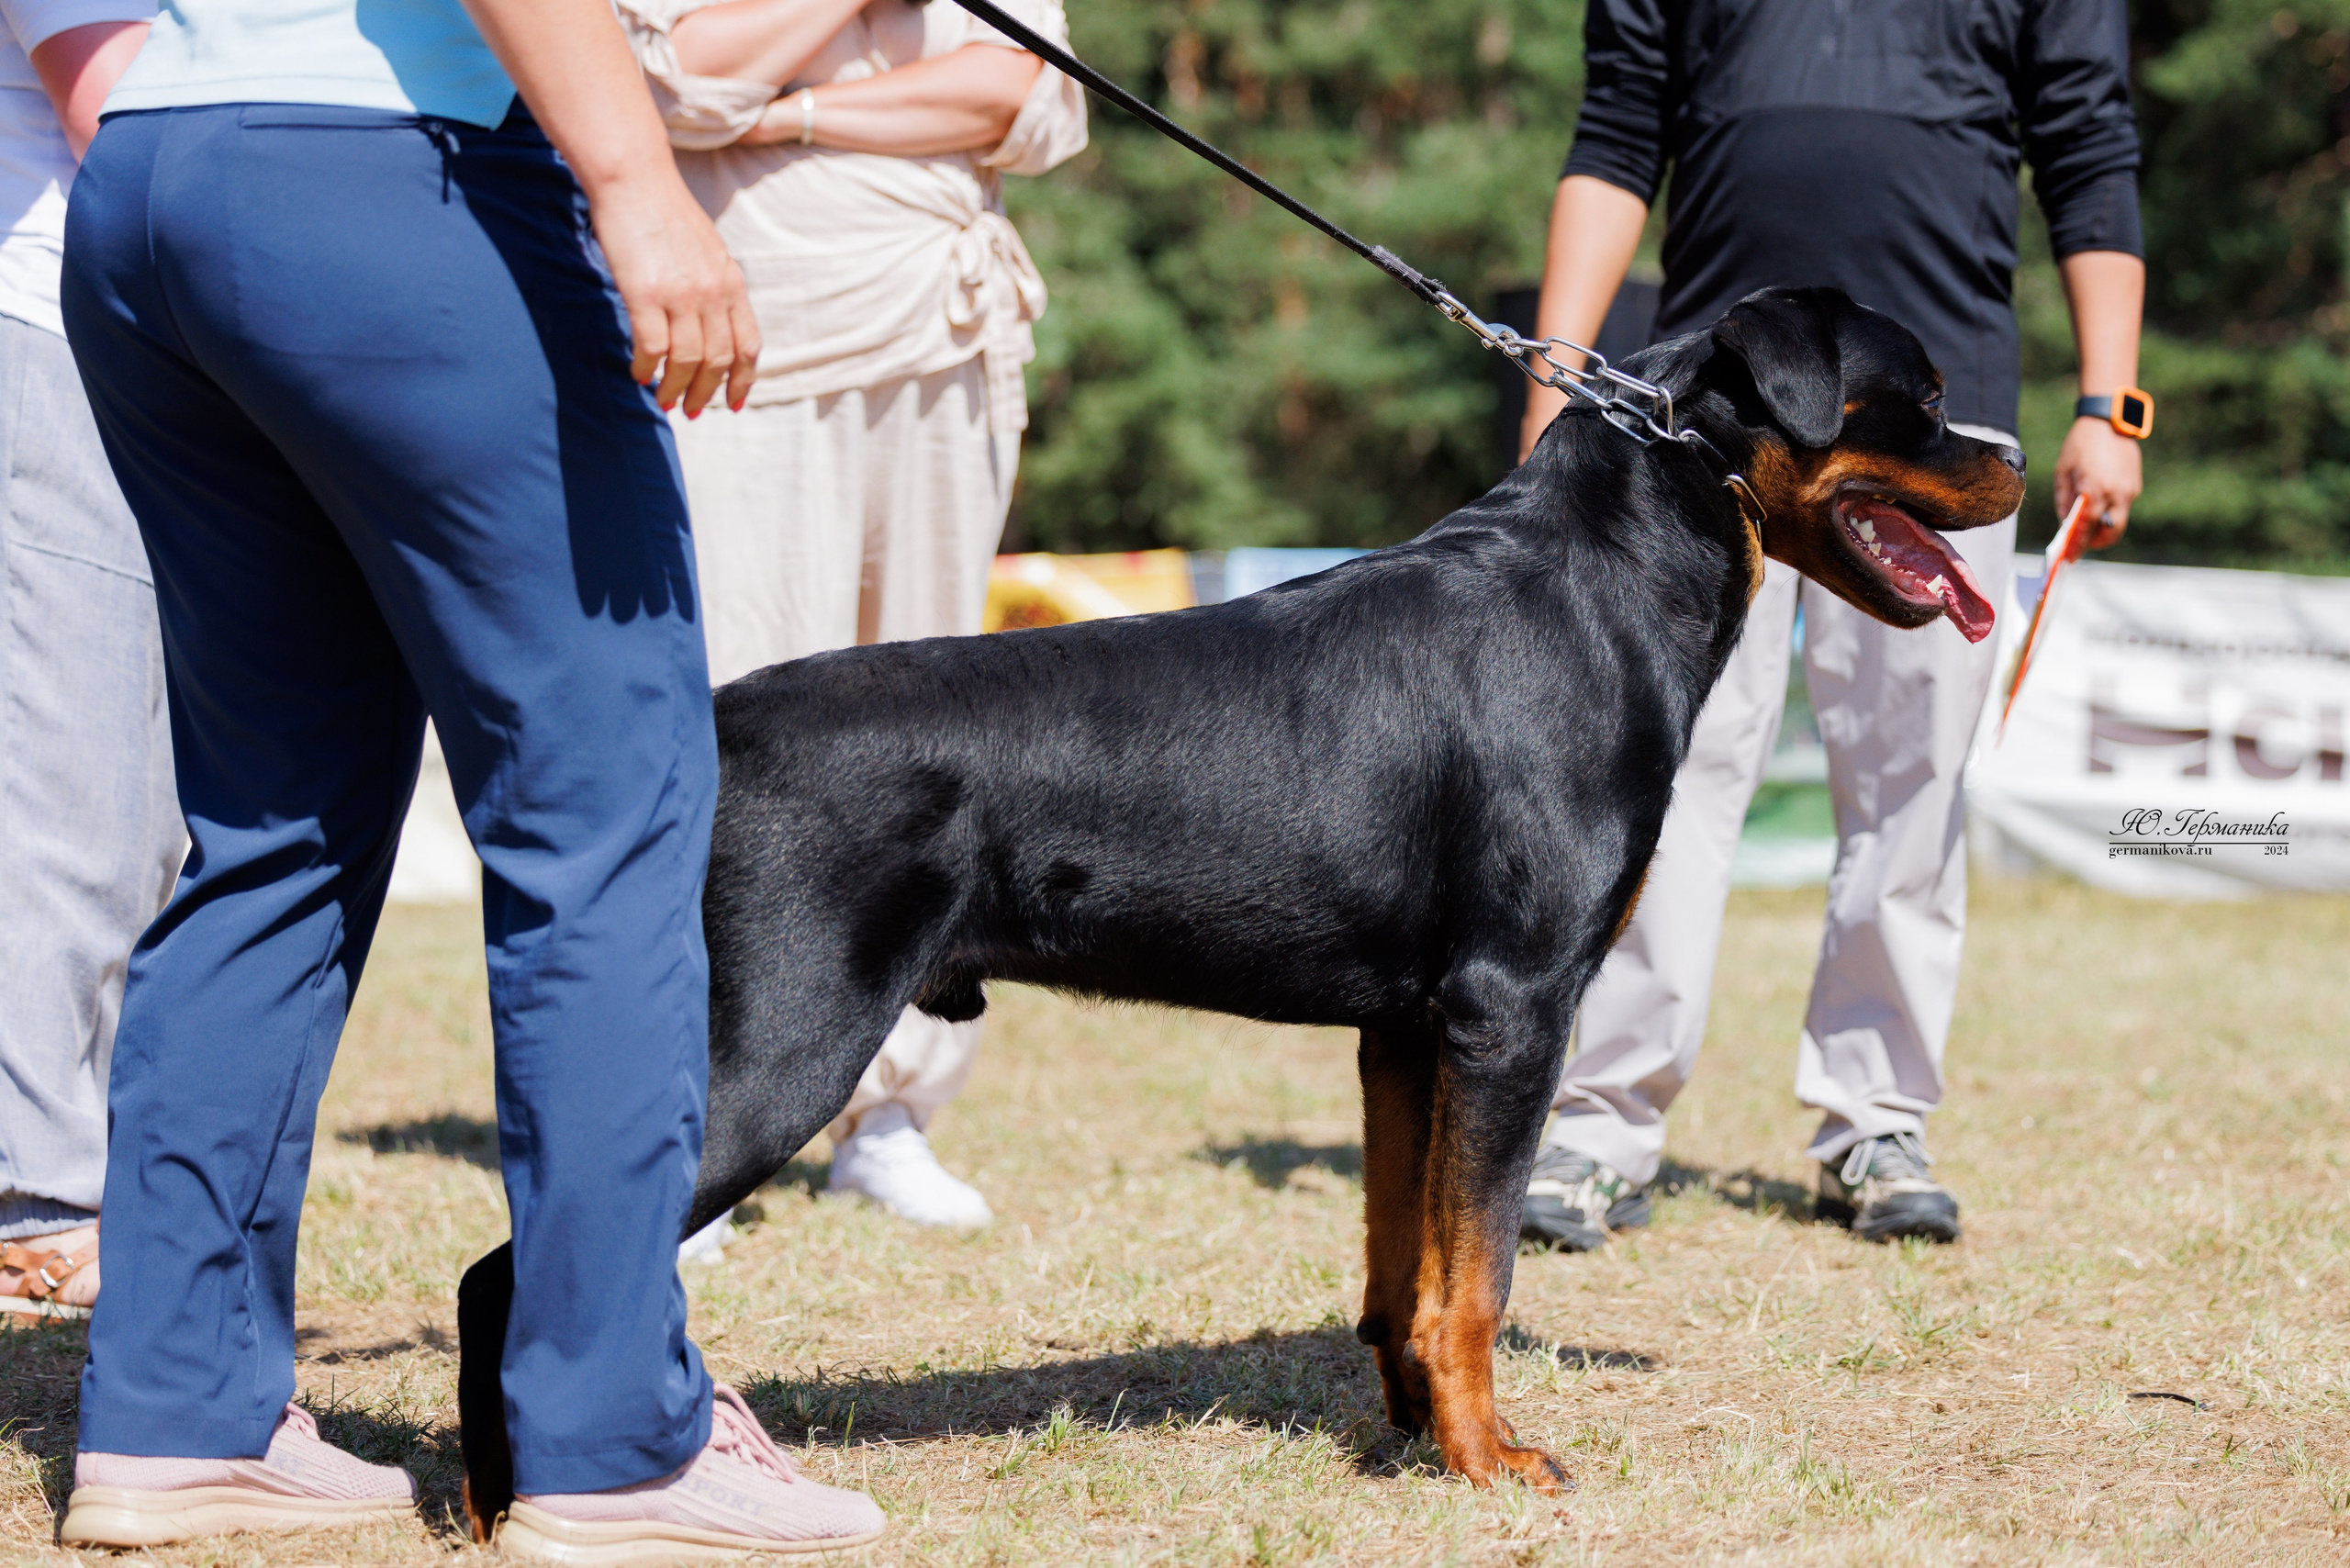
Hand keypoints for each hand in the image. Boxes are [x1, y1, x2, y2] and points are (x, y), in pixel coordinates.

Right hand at [587, 172, 761, 415]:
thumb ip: (714, 286)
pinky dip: (646, 367)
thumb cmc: (665, 214)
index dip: (743, 380)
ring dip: (675, 388)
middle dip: (706, 393)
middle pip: (719, 360)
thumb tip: (710, 324)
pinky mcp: (645, 293)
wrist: (634, 179)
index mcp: (731, 283)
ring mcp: (680, 293)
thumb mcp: (707, 251)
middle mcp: (712, 292)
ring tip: (663, 400)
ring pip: (687, 361)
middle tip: (691, 411)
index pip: (748, 344)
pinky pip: (652, 347)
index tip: (735, 402)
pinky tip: (638, 372)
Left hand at [2053, 416, 2141, 548]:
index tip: (2069, 558)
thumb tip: (2066, 525)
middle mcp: (2116, 493)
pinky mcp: (2135, 484)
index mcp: (2094, 490)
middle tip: (2081, 544)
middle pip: (2111, 533)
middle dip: (2096, 543)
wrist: (2108, 421)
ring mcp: (2129, 489)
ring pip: (2119, 520)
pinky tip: (2097, 503)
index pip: (2086, 528)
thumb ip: (2065, 501)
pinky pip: (2122, 506)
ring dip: (2103, 527)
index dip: (2078, 546)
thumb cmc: (2080, 445)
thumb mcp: (2063, 473)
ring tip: (2086, 525)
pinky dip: (2110, 511)